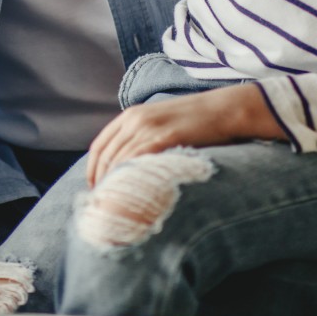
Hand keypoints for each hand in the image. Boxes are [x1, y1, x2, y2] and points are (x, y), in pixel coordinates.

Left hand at [86, 85, 283, 186]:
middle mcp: (134, 119)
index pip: (99, 146)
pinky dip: (130, 178)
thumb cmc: (196, 122)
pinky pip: (138, 160)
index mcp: (130, 115)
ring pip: (119, 160)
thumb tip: (129, 169)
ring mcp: (148, 127)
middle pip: (105, 156)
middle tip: (103, 204)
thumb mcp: (160, 124)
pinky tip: (132, 195)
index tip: (95, 190)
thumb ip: (142, 139)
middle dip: (101, 182)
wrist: (224, 109)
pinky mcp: (164, 137)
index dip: (92, 170)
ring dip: (114, 184)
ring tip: (115, 206)